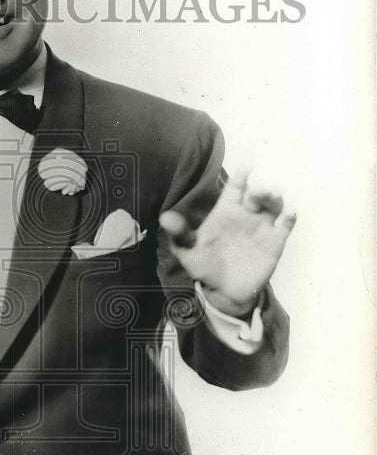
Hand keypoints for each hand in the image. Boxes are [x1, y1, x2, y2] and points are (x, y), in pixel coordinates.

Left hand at [159, 167, 295, 317]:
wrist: (223, 291)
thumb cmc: (204, 266)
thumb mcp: (188, 252)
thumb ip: (179, 234)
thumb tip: (164, 217)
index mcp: (226, 211)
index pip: (236, 187)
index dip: (242, 174)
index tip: (249, 162)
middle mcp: (246, 214)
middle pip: (257, 194)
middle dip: (261, 188)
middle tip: (259, 189)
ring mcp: (262, 227)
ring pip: (274, 205)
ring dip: (276, 198)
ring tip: (273, 197)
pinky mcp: (275, 243)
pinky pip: (285, 226)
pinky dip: (290, 218)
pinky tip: (289, 214)